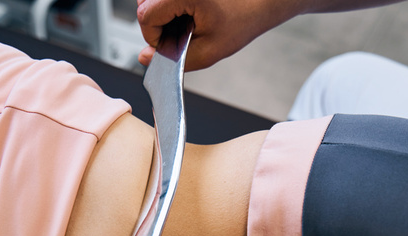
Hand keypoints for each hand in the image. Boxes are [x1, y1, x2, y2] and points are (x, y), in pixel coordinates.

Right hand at [137, 0, 298, 70]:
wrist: (262, 0)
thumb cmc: (242, 20)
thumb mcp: (209, 51)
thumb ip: (174, 59)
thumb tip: (146, 58)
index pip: (145, 16)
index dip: (154, 37)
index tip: (172, 44)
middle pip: (145, 5)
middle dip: (159, 25)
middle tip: (185, 33)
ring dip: (164, 15)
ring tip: (190, 21)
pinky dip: (171, 7)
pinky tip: (190, 13)